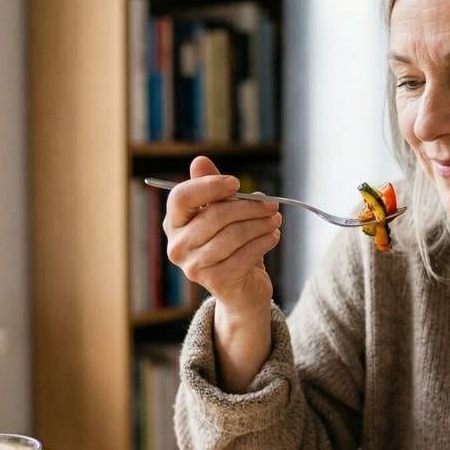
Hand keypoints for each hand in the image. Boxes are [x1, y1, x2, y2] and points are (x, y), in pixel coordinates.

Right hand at [163, 156, 280, 315]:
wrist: (241, 288)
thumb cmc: (231, 245)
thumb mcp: (222, 214)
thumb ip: (211, 188)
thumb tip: (199, 160)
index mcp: (174, 224)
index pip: (181, 197)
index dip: (209, 186)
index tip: (236, 183)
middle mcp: (177, 246)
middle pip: (214, 216)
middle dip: (249, 207)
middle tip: (272, 204)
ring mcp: (194, 266)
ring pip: (233, 235)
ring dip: (260, 224)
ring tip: (275, 219)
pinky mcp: (215, 281)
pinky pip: (244, 255)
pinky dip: (264, 242)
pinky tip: (273, 236)